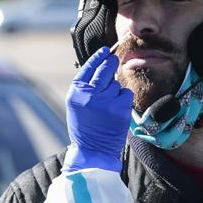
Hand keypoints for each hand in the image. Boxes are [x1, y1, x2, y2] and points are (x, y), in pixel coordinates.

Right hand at [63, 46, 132, 172]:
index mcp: (76, 92)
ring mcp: (106, 100)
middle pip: (105, 69)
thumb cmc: (85, 128)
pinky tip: (116, 110)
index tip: (105, 51)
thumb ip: (85, 87)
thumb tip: (100, 66)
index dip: (98, 57)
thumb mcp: (76, 105)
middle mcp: (90, 94)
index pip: (88, 67)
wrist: (93, 151)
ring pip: (116, 83)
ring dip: (115, 90)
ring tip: (108, 105)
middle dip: (111, 63)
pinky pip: (125, 94)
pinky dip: (123, 100)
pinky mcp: (120, 108)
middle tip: (114, 60)